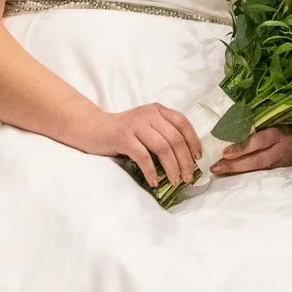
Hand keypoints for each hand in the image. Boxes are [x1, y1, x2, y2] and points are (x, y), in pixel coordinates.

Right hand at [83, 103, 201, 188]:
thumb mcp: (147, 126)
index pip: (183, 123)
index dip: (193, 141)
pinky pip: (143, 156)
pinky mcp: (123, 137)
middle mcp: (149, 114)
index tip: (197, 159)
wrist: (94, 129)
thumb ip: (163, 133)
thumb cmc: (124, 132)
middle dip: (184, 161)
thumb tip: (186, 159)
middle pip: (175, 138)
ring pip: (163, 148)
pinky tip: (154, 181)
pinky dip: (151, 171)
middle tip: (187, 177)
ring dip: (172, 168)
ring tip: (174, 182)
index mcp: (158, 110)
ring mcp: (136, 125)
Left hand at [211, 126, 291, 176]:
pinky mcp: (279, 170)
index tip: (225, 153)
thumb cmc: (286, 124)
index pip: (260, 141)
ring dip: (237, 171)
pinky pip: (260, 174)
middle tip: (216, 166)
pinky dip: (244, 174)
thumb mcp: (275, 119)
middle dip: (236, 165)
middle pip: (258, 160)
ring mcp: (280, 163)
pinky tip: (229, 174)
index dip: (243, 147)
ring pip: (258, 170)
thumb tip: (230, 118)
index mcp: (279, 134)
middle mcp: (280, 150)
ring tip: (218, 170)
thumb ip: (258, 120)